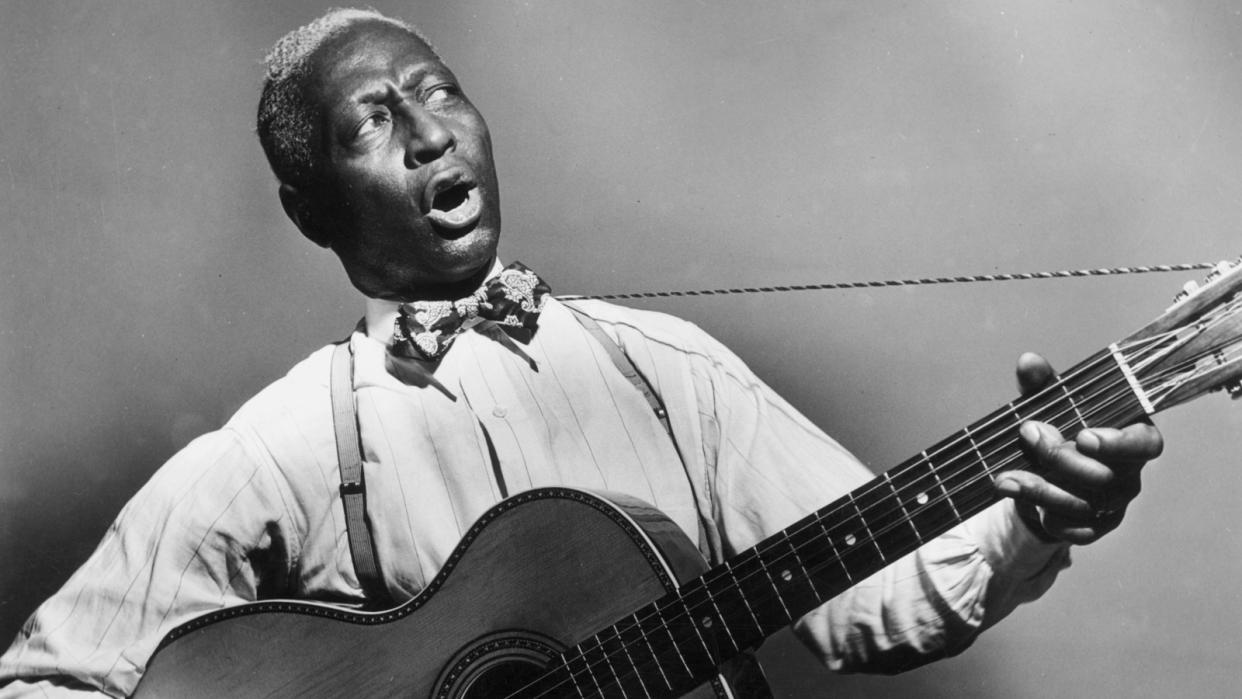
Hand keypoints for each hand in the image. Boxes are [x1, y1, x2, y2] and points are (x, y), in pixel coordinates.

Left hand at [994, 352, 1163, 544]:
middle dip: (1059, 456)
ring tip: (1005, 475)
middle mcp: (1128, 474)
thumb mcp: (1049, 404)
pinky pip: (1069, 528)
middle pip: (1105, 476)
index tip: (1083, 435)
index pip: (1146, 444)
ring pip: (1083, 504)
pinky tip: (1014, 493)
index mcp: (1130, 438)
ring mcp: (1113, 505)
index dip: (1119, 443)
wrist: (1042, 476)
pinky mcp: (1092, 528)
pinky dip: (1039, 512)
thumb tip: (1028, 362)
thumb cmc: (1057, 430)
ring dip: (1039, 488)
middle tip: (1027, 433)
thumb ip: (1042, 385)